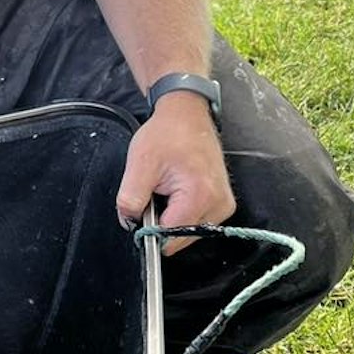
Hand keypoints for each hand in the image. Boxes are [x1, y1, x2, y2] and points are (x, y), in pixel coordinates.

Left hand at [115, 95, 235, 254]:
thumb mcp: (140, 163)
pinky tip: (178, 192)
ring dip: (172, 217)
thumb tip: (129, 223)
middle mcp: (219, 205)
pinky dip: (183, 213)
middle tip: (157, 191)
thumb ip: (130, 199)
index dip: (149, 227)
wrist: (186, 116)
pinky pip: (197, 223)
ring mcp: (224, 205)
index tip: (142, 210)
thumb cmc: (167, 133)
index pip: (169, 236)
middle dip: (162, 221)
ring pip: (188, 233)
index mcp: (200, 195)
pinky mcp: (223, 204)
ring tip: (168, 189)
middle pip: (180, 237)